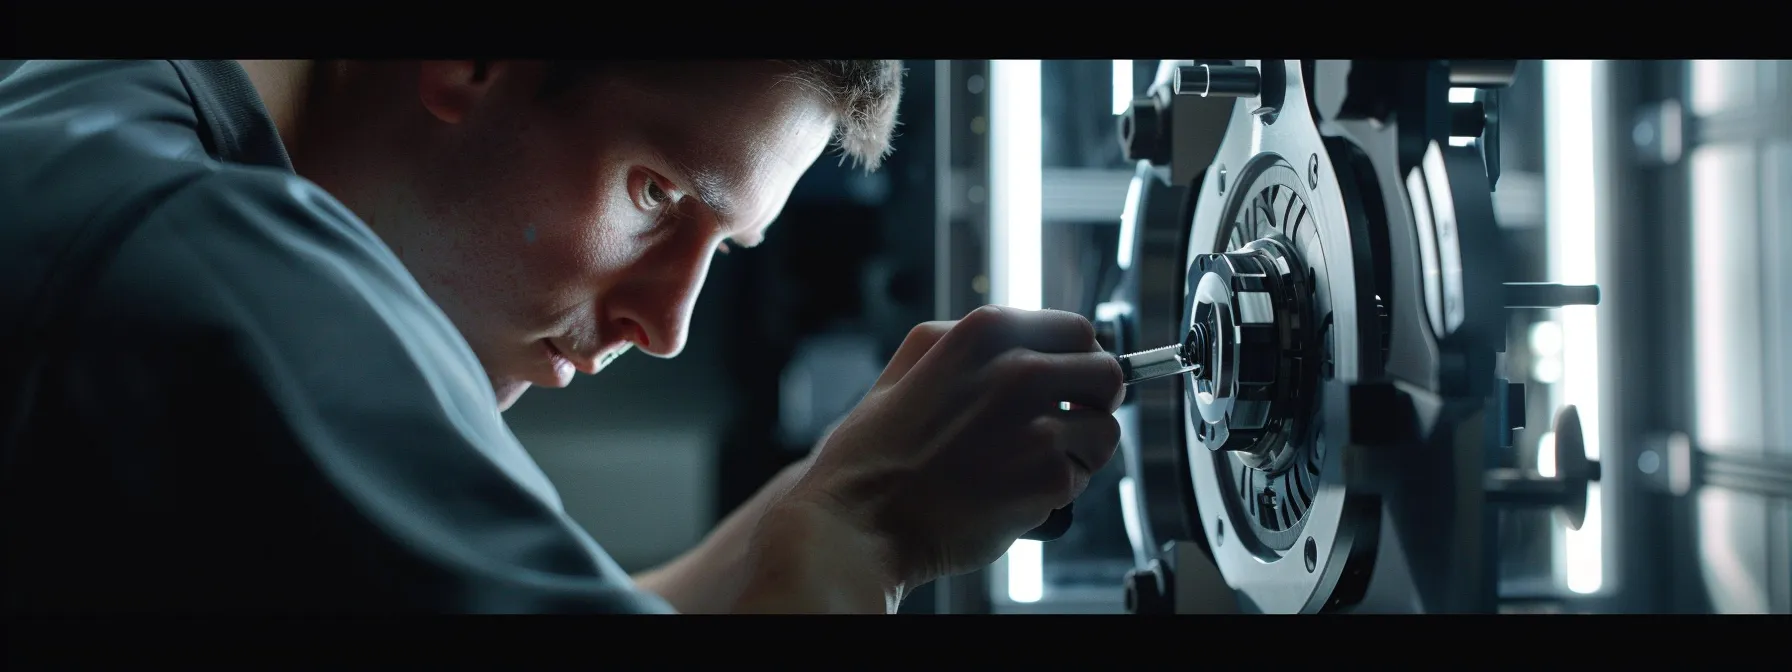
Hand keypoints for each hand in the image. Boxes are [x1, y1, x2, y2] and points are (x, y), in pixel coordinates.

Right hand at [781, 305, 1124, 590]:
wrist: (859, 523)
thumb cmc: (874, 454)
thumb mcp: (906, 366)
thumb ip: (963, 341)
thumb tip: (1022, 338)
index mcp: (986, 334)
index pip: (1079, 331)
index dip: (1079, 360)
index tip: (1072, 383)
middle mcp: (1020, 370)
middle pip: (1107, 374)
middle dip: (1094, 400)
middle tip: (1069, 422)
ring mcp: (1039, 426)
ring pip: (1105, 430)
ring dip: (1080, 449)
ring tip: (1033, 463)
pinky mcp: (1048, 478)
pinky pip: (1083, 479)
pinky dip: (1058, 490)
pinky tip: (1017, 491)